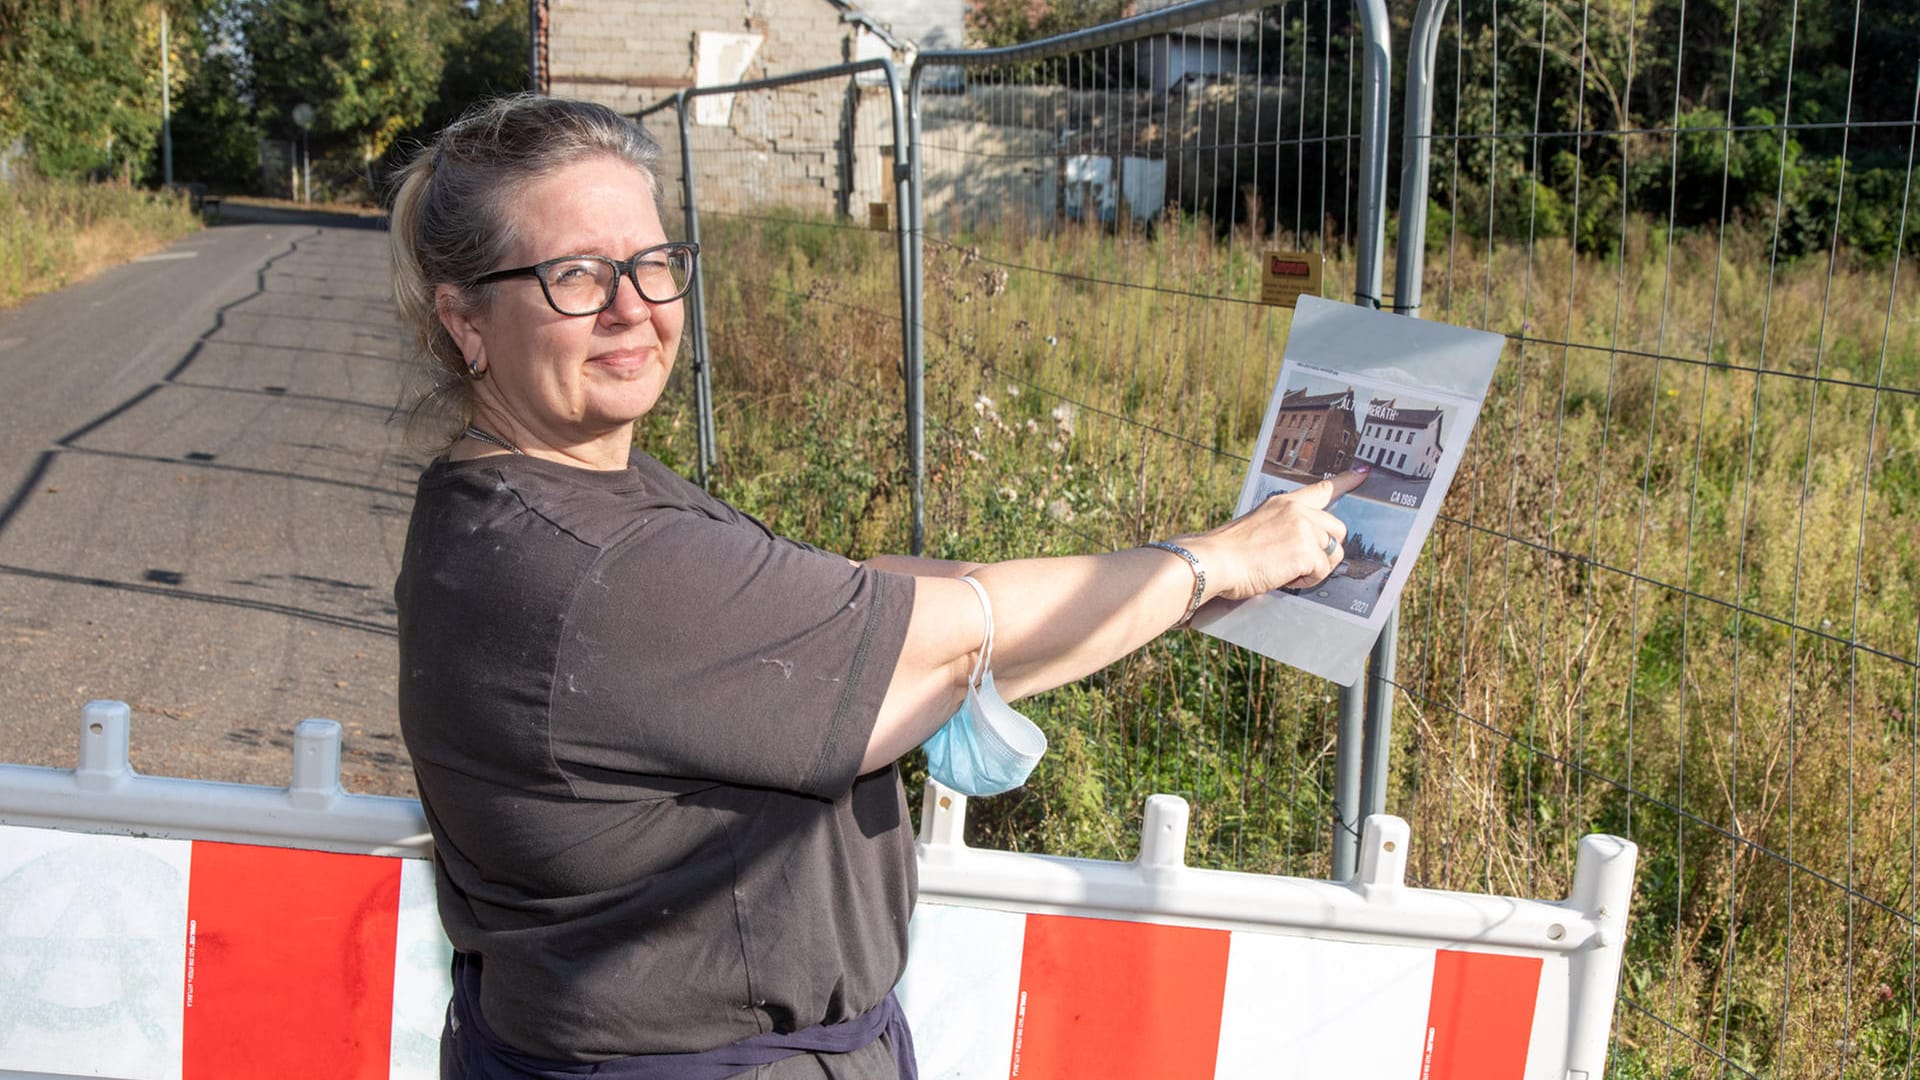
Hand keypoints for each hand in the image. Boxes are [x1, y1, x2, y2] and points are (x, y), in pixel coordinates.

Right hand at [1183, 466, 1370, 599]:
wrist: (1215, 560)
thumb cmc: (1229, 551)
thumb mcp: (1259, 527)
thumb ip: (1284, 528)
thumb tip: (1302, 547)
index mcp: (1284, 503)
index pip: (1322, 488)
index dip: (1347, 481)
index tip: (1364, 472)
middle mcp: (1298, 511)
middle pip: (1338, 530)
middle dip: (1326, 549)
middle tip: (1298, 562)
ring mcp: (1304, 530)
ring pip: (1332, 554)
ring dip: (1313, 568)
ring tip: (1284, 570)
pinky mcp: (1306, 552)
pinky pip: (1322, 572)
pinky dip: (1306, 580)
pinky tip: (1283, 577)